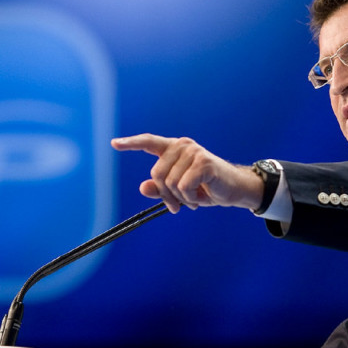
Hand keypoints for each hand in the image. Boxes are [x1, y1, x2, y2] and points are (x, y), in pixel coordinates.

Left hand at [111, 134, 262, 213]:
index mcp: (174, 149)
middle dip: (166, 194)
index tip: (114, 143)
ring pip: (170, 182)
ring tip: (192, 200)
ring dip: (180, 198)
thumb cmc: (206, 188)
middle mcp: (183, 146)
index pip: (149, 142)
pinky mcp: (204, 163)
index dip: (131, 143)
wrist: (233, 190)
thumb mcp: (179, 191)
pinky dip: (190, 198)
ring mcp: (194, 152)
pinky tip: (200, 198)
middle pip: (157, 173)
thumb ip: (160, 188)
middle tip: (178, 205)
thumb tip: (143, 187)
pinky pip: (183, 186)